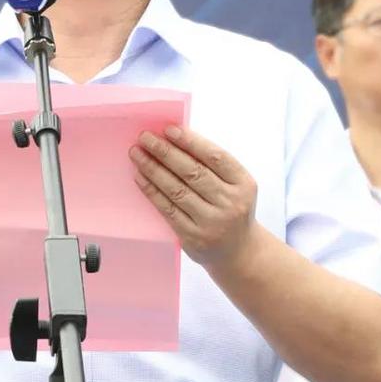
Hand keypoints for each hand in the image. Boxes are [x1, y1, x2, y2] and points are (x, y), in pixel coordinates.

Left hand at [130, 127, 257, 268]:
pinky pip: (168, 209)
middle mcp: (230, 203)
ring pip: (177, 190)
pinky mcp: (193, 237)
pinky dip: (152, 191)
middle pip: (193, 172)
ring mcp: (211, 222)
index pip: (215, 157)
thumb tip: (176, 138)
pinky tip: (140, 177)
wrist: (238, 252)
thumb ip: (213, 165)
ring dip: (153, 169)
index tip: (168, 129)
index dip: (191, 141)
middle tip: (145, 137)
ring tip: (137, 153)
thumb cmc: (231, 208)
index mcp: (243, 184)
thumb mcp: (235, 185)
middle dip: (165, 152)